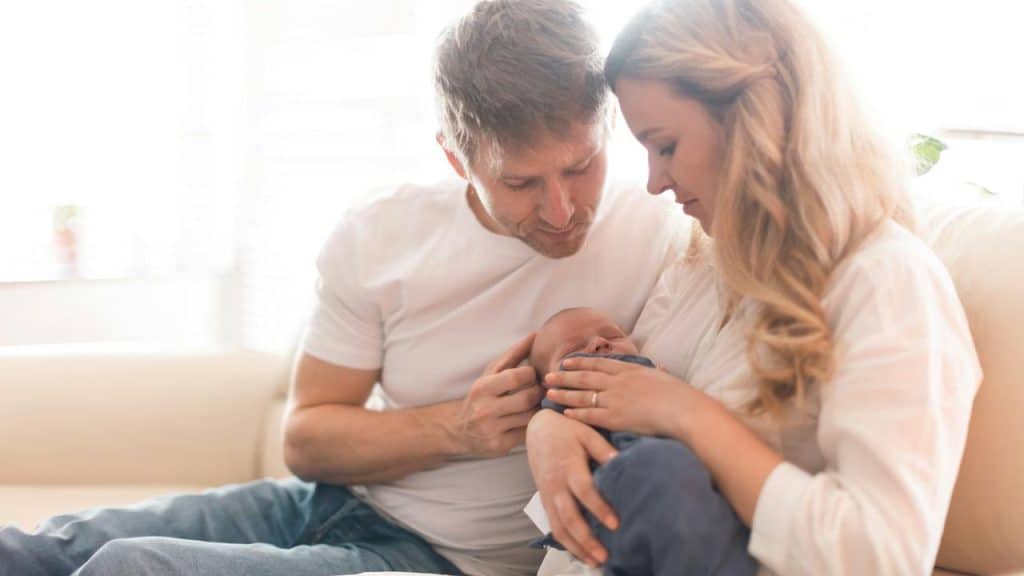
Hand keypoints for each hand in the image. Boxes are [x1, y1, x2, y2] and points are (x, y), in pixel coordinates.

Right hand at [451, 333, 544, 457]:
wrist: (459, 430)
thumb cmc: (482, 395)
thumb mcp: (491, 373)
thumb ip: (514, 354)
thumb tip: (536, 334)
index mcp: (482, 388)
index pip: (517, 377)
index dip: (532, 374)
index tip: (533, 375)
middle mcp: (484, 409)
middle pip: (527, 398)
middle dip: (538, 392)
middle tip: (540, 390)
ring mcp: (491, 430)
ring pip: (530, 417)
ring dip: (538, 409)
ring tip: (537, 403)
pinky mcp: (499, 446)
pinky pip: (527, 433)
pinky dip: (532, 425)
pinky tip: (530, 419)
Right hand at [526, 409, 618, 567]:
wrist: (538, 428)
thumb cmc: (567, 430)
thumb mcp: (587, 433)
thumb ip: (603, 449)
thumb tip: (622, 463)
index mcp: (569, 467)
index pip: (584, 492)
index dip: (599, 508)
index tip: (615, 524)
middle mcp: (556, 484)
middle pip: (568, 517)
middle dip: (585, 539)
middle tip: (603, 556)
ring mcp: (548, 494)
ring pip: (558, 526)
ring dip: (575, 546)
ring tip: (593, 561)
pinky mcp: (544, 499)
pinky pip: (552, 524)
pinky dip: (565, 541)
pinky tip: (578, 551)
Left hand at [544, 356, 708, 440]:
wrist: (684, 410)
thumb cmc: (681, 396)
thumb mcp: (665, 378)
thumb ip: (657, 375)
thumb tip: (661, 370)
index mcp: (629, 370)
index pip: (599, 364)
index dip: (580, 362)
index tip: (566, 362)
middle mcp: (618, 382)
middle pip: (584, 377)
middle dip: (564, 376)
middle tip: (547, 376)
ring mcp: (615, 399)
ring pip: (582, 395)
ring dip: (564, 394)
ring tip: (548, 393)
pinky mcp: (615, 418)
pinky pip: (590, 415)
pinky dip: (576, 413)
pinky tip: (565, 413)